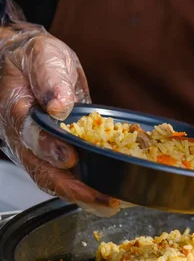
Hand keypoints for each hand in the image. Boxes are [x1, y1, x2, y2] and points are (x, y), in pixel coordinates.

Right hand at [0, 2, 120, 215]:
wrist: (29, 65)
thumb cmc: (35, 59)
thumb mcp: (44, 56)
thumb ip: (50, 77)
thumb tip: (58, 104)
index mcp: (17, 109)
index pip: (28, 133)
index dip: (48, 148)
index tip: (69, 157)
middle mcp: (21, 136)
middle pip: (40, 169)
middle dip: (71, 188)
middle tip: (102, 198)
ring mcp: (34, 150)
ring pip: (51, 181)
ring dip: (81, 196)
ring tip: (109, 205)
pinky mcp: (50, 156)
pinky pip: (64, 178)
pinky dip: (85, 190)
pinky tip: (106, 198)